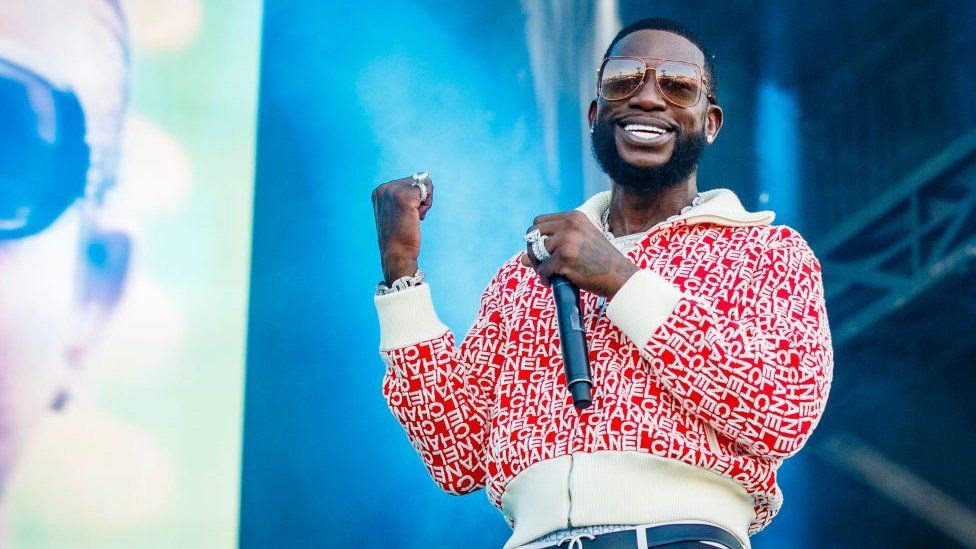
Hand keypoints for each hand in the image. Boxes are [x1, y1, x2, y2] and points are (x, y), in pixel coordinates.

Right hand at [371, 174, 433, 282]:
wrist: (397, 255)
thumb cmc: (400, 237)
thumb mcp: (396, 211)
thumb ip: (403, 195)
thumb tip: (425, 177)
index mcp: (379, 191)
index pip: (408, 182)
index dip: (414, 198)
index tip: (405, 215)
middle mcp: (384, 188)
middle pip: (417, 180)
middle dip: (420, 198)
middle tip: (410, 218)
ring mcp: (392, 192)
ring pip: (423, 184)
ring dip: (425, 202)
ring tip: (413, 218)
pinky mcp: (404, 198)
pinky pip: (427, 190)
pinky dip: (427, 204)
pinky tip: (418, 217)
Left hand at [521, 211, 637, 297]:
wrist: (620, 276)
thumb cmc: (600, 262)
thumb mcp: (578, 246)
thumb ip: (552, 247)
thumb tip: (522, 259)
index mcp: (574, 217)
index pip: (539, 222)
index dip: (537, 238)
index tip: (544, 252)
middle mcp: (570, 224)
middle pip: (533, 233)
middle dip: (533, 250)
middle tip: (542, 264)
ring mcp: (567, 240)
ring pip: (535, 252)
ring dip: (538, 266)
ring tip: (549, 274)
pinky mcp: (565, 258)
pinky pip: (542, 269)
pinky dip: (544, 278)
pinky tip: (553, 282)